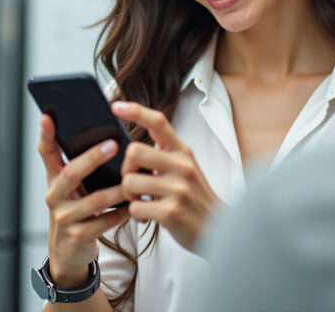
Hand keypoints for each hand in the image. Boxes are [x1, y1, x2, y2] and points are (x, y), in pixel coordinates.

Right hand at [38, 114, 129, 285]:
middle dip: (93, 157)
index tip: (48, 116)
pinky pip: (106, 221)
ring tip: (135, 178)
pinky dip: (123, 212)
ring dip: (118, 189)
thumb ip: (80, 164)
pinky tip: (136, 204)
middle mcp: (54, 196)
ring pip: (95, 200)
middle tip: (114, 144)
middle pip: (71, 173)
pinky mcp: (79, 235)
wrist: (69, 249)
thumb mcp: (72, 187)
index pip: (46, 152)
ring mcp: (65, 217)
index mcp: (54, 178)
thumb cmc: (76, 208)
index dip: (46, 134)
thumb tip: (107, 135)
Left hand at [112, 102, 225, 252]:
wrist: (218, 229)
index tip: (116, 106)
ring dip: (129, 196)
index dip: (136, 111)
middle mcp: (182, 166)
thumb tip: (133, 147)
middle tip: (134, 182)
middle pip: (134, 151)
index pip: (159, 122)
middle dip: (126, 169)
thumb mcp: (186, 169)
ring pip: (129, 182)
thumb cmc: (195, 198)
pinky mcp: (171, 212)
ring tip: (141, 201)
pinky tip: (148, 216)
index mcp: (183, 152)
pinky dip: (135, 214)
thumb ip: (165, 155)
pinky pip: (135, 208)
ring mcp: (177, 189)